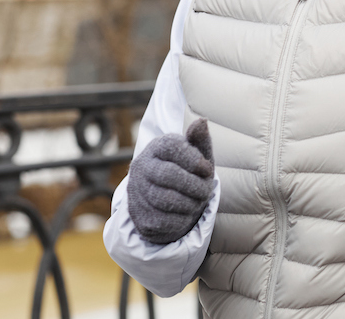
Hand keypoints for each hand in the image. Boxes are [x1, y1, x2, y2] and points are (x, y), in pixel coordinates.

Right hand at [126, 118, 213, 244]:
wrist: (170, 202)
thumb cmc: (189, 173)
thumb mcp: (198, 156)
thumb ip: (200, 141)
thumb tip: (201, 122)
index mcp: (158, 147)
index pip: (172, 147)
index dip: (193, 160)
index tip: (208, 170)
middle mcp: (142, 166)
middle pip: (168, 175)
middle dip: (193, 185)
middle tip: (206, 191)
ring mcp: (136, 191)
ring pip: (164, 199)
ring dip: (189, 203)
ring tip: (198, 202)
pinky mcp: (138, 215)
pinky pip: (161, 220)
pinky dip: (181, 220)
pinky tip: (186, 214)